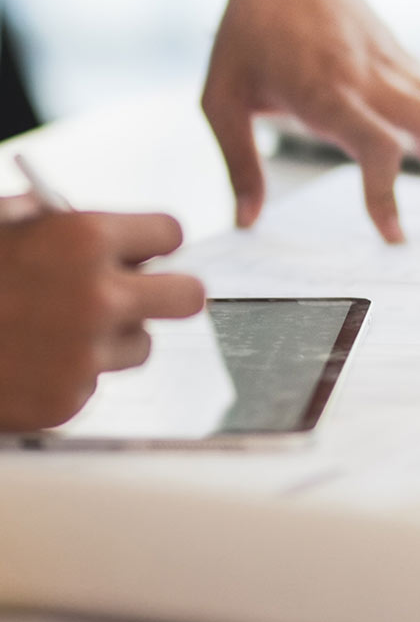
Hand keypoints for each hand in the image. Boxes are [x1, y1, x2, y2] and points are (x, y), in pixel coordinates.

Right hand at [0, 211, 204, 430]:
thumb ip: (52, 220)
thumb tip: (100, 225)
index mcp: (85, 238)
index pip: (171, 233)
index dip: (152, 241)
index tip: (143, 250)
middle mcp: (99, 296)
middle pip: (189, 297)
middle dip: (167, 292)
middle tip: (142, 293)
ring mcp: (86, 354)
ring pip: (141, 345)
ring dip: (111, 338)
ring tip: (55, 331)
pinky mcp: (69, 400)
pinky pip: (95, 382)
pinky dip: (70, 375)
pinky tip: (28, 363)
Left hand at [203, 0, 419, 241]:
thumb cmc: (248, 29)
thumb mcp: (220, 95)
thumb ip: (237, 161)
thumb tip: (248, 221)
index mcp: (329, 90)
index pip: (376, 144)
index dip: (388, 192)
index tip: (395, 239)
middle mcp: (379, 81)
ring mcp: (405, 73)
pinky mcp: (415, 71)